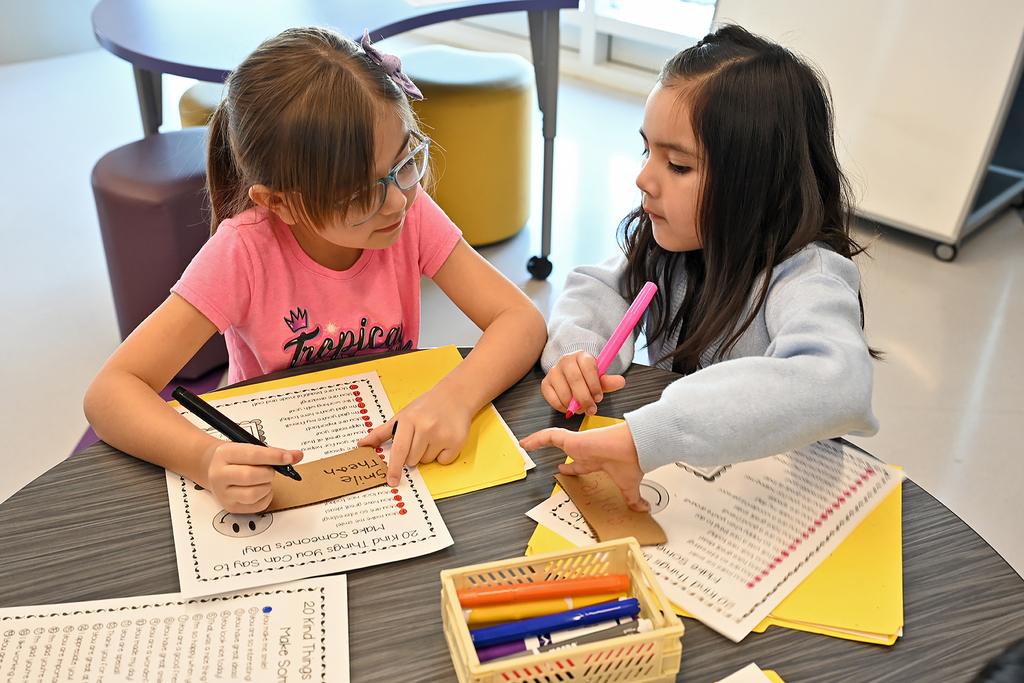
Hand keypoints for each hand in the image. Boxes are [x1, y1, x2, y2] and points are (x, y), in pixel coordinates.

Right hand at [203, 442, 302, 512]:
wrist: (212, 468)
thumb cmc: (235, 457)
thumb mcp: (250, 447)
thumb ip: (274, 452)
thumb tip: (297, 455)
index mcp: (224, 454)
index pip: (252, 455)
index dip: (274, 456)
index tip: (288, 458)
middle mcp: (219, 474)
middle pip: (251, 476)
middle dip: (268, 473)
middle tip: (270, 470)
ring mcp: (223, 493)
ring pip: (253, 494)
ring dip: (267, 486)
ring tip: (264, 480)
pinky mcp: (230, 507)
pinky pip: (256, 506)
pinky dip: (266, 497)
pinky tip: (262, 489)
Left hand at [359, 391, 472, 485]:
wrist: (455, 396)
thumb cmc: (426, 407)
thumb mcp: (402, 415)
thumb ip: (381, 432)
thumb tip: (362, 445)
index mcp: (409, 420)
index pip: (399, 450)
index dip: (394, 468)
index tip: (392, 481)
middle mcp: (426, 426)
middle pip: (412, 460)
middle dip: (413, 453)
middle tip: (420, 436)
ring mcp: (442, 434)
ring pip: (426, 461)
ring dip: (428, 453)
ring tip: (433, 435)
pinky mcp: (457, 441)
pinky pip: (443, 461)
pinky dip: (443, 454)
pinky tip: (444, 439)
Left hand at [519, 422, 648, 511]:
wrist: (635, 448)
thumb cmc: (632, 462)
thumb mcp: (629, 486)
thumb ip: (633, 499)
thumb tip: (644, 509)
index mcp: (597, 460)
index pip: (579, 463)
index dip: (570, 466)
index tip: (562, 468)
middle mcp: (587, 450)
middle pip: (563, 447)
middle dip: (551, 448)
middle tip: (536, 450)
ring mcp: (578, 443)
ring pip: (553, 438)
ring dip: (538, 440)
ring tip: (525, 444)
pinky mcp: (573, 440)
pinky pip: (550, 436)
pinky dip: (537, 438)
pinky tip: (526, 443)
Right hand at [542, 351, 625, 415]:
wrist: (570, 373)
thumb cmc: (586, 377)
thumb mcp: (599, 378)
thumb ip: (608, 381)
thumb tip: (620, 382)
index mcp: (582, 356)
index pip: (588, 368)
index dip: (594, 385)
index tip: (599, 398)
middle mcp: (566, 361)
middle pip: (575, 380)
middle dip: (585, 399)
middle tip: (591, 410)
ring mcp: (554, 372)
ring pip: (564, 392)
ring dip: (574, 405)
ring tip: (582, 409)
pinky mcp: (545, 383)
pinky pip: (554, 399)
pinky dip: (563, 408)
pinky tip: (570, 407)